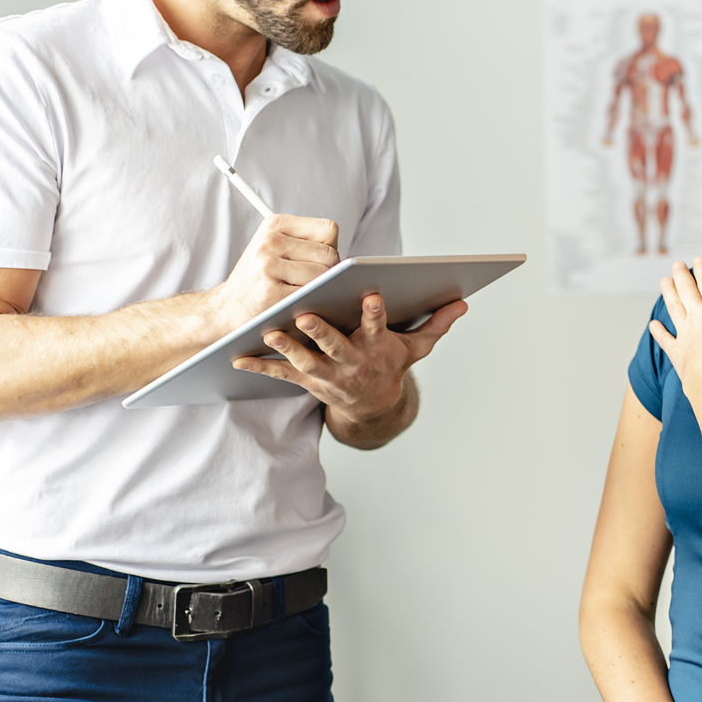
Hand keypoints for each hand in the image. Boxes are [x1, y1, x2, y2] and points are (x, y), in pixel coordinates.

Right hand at [212, 215, 341, 324]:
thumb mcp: (274, 250)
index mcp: (275, 224)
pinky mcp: (270, 292)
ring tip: (307, 295)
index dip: (331, 249)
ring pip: (323, 275)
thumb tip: (349, 261)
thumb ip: (308, 245)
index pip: (329, 230)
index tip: (320, 263)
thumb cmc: (258, 282)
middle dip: (330, 273)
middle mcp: (270, 240)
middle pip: (330, 254)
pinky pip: (310, 295)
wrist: (224, 310)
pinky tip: (300, 307)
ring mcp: (268, 265)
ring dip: (322, 290)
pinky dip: (311, 303)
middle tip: (315, 285)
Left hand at [231, 291, 467, 422]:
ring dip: (286, 347)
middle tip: (306, 314)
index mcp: (377, 348)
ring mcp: (327, 375)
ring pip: (304, 360)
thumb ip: (436, 324)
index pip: (378, 328)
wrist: (372, 407)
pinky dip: (259, 367)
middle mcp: (351, 363)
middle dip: (321, 332)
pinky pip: (280, 375)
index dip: (376, 313)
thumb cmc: (390, 365)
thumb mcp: (416, 348)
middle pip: (335, 346)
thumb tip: (463, 303)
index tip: (372, 295)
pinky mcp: (307, 382)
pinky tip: (238, 357)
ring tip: (268, 331)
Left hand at [649, 258, 701, 382]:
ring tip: (664, 281)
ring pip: (674, 308)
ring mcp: (685, 333)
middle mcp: (696, 316)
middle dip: (682, 276)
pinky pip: (666, 339)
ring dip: (669, 294)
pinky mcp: (678, 352)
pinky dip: (659, 332)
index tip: (698, 259)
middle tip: (676, 264)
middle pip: (687, 291)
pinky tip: (653, 325)